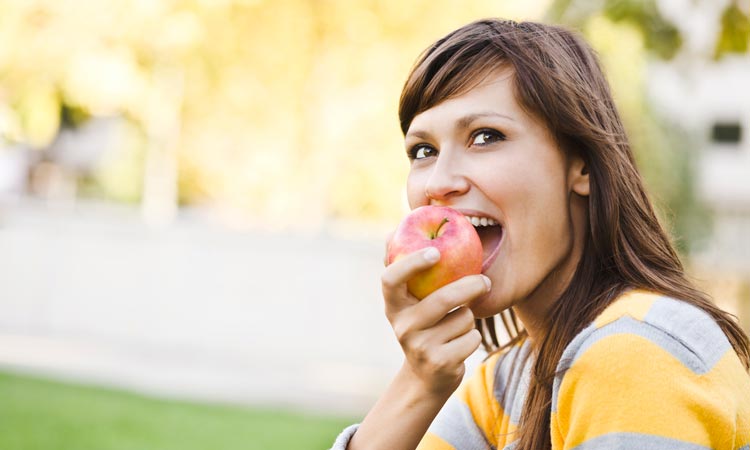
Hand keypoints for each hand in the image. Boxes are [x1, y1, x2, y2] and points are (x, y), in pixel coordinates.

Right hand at [381, 245, 489, 394]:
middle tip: (485, 279)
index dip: (412, 263)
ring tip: (458, 324)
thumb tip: (394, 228)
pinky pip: (471, 338)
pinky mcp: (440, 363)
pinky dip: (473, 337)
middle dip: (468, 286)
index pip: (391, 279)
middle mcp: (401, 326)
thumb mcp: (410, 300)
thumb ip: (406, 268)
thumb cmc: (424, 324)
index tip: (436, 251)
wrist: (426, 376)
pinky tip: (461, 344)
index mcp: (393, 304)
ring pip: (462, 318)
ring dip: (469, 318)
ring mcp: (419, 347)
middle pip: (441, 300)